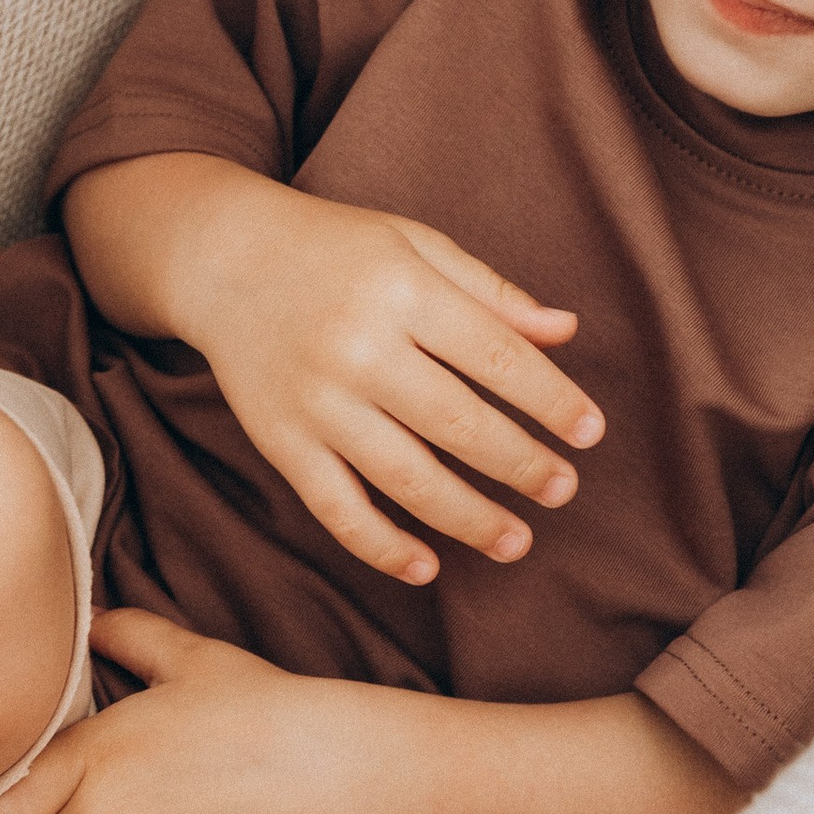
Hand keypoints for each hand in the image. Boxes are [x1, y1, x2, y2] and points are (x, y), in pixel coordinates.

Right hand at [65, 156, 601, 584]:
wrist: (223, 258)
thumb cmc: (336, 249)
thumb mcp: (415, 246)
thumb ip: (491, 293)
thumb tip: (566, 332)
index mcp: (401, 289)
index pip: (495, 355)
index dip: (550, 399)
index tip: (589, 433)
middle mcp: (358, 346)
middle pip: (457, 423)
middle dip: (520, 465)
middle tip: (563, 491)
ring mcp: (315, 400)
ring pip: (404, 477)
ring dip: (467, 518)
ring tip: (516, 541)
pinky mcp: (279, 440)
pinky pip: (335, 507)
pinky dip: (380, 546)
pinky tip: (426, 568)